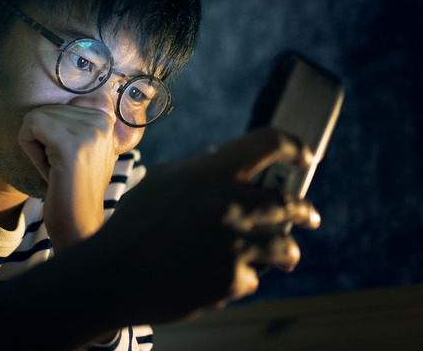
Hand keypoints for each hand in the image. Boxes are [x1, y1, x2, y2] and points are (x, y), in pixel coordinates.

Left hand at [18, 105, 116, 249]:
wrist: (80, 223)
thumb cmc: (74, 188)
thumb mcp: (85, 149)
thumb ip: (76, 124)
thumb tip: (65, 99)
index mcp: (106, 119)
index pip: (60, 106)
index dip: (52, 133)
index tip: (64, 158)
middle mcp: (101, 121)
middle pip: (47, 110)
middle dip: (41, 140)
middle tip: (58, 167)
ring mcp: (88, 131)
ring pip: (36, 117)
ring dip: (35, 146)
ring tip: (55, 169)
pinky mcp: (69, 143)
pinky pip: (31, 125)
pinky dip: (29, 148)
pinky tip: (46, 168)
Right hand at [87, 128, 320, 324]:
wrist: (112, 276)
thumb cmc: (132, 226)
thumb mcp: (160, 182)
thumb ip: (195, 166)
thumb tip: (220, 153)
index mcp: (208, 173)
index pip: (267, 143)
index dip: (294, 146)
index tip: (306, 157)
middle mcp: (226, 203)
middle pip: (288, 202)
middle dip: (305, 210)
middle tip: (310, 215)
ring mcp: (232, 242)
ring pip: (284, 245)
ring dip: (287, 250)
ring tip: (287, 256)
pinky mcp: (231, 279)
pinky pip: (254, 277)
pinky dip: (244, 278)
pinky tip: (226, 279)